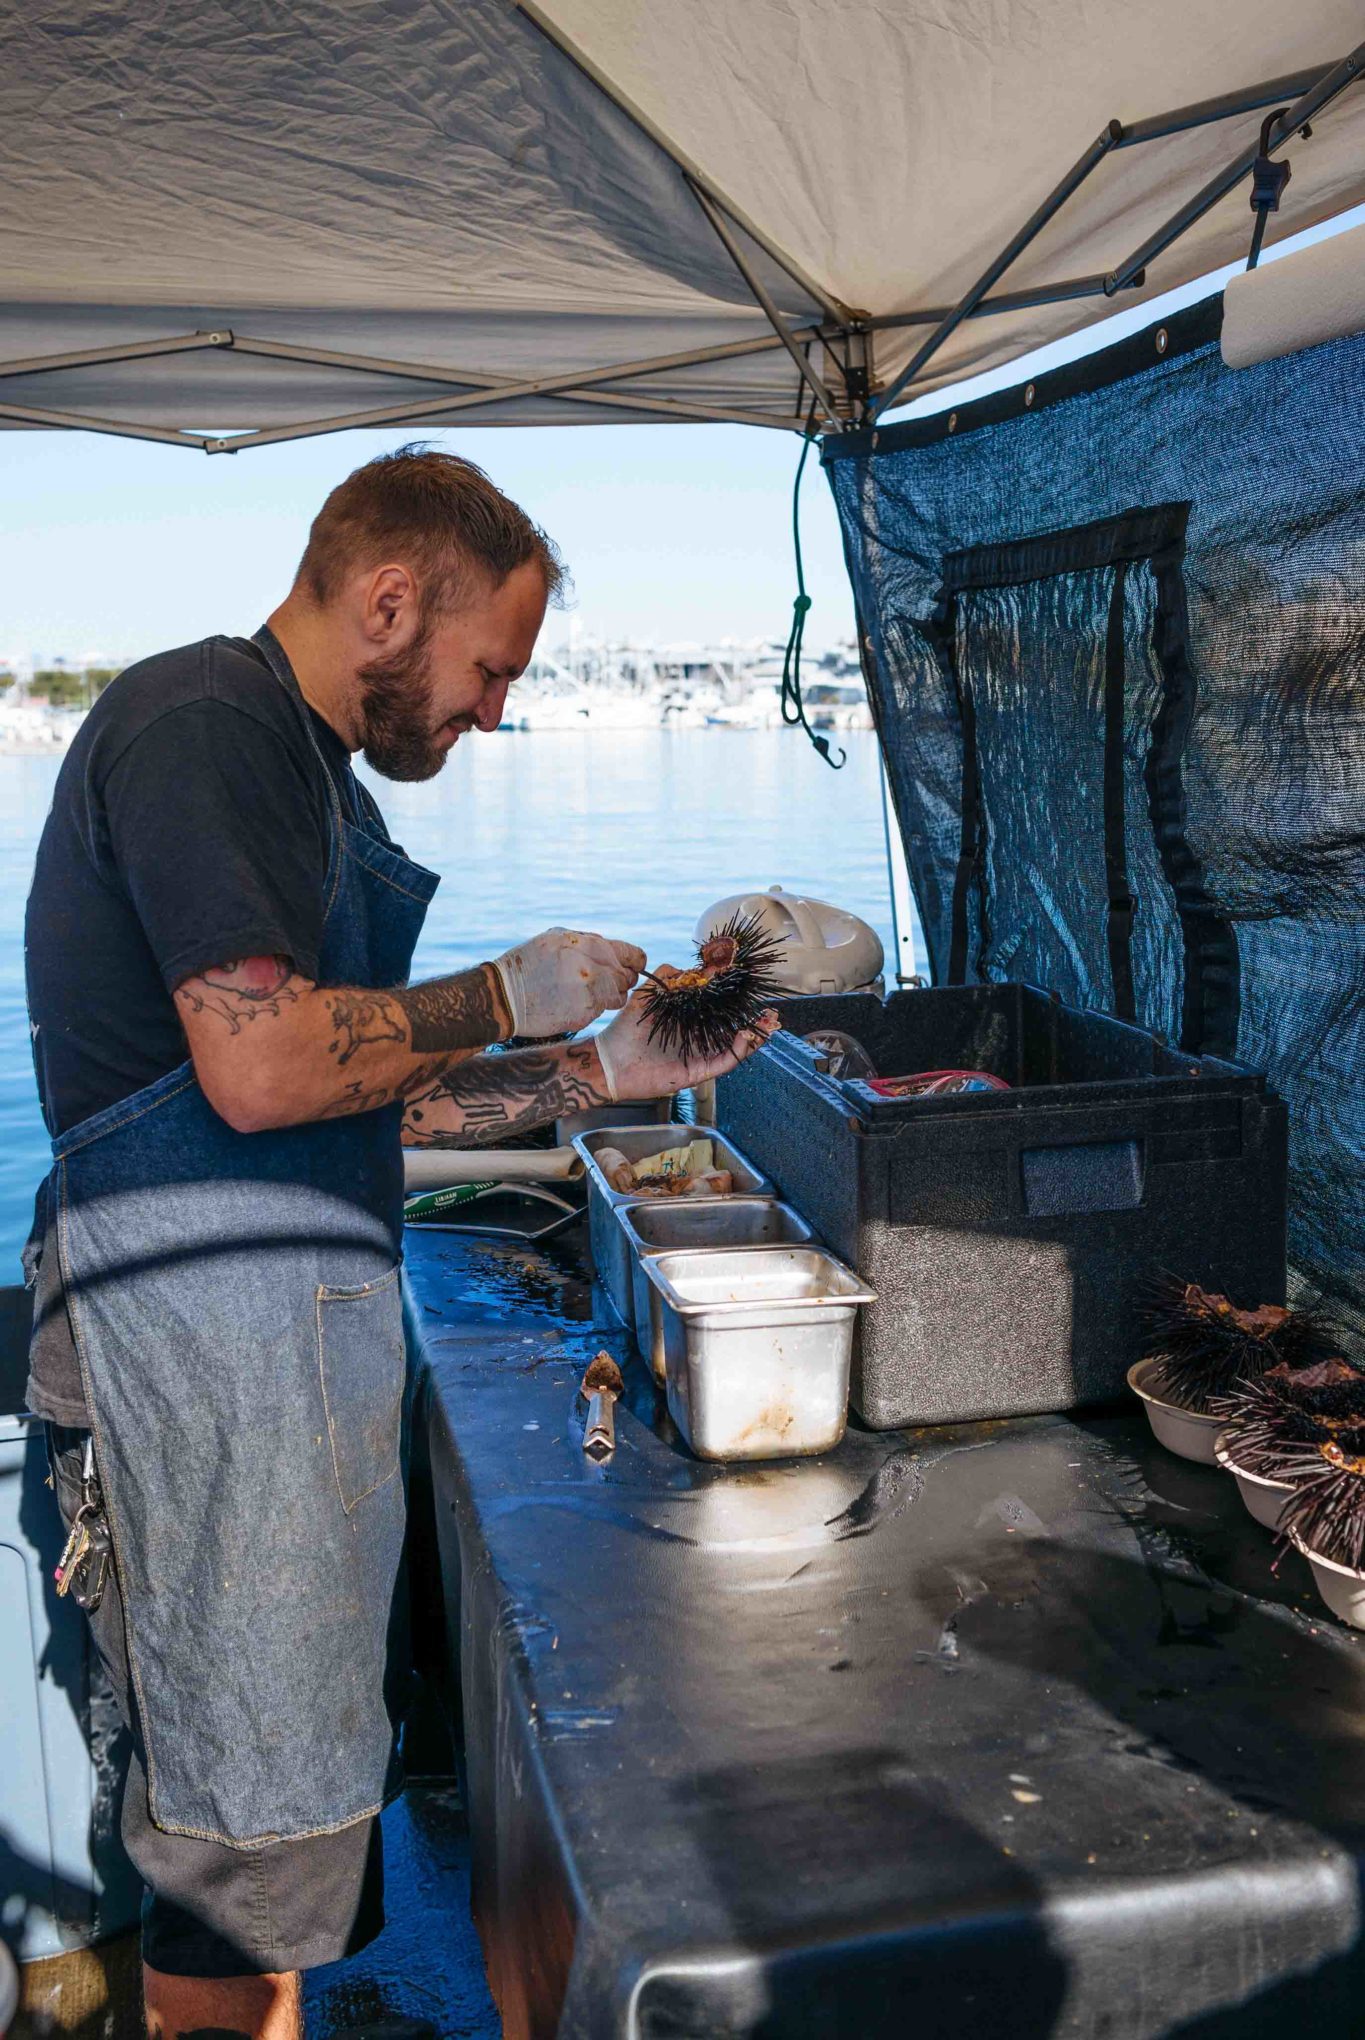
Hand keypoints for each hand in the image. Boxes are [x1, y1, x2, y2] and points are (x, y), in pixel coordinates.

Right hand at [490, 928, 644, 1037]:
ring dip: (609, 996)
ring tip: (586, 993)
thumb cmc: (527, 965)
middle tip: (606, 981)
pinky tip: (572, 1003)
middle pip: (627, 977)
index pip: (629, 954)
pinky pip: (601, 1010)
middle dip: (621, 980)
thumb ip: (588, 942)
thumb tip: (614, 950)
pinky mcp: (583, 1014)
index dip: (636, 961)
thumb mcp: (555, 940)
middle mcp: (591, 967)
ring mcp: (588, 992)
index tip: (634, 966)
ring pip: (618, 996)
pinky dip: (592, 1008)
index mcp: (585, 944)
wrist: (503, 996)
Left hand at [594, 983, 780, 1100]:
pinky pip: (723, 1063)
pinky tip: (746, 1038)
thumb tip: (693, 968)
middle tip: (770, 1012)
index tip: (751, 991)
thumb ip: (669, 979)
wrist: (610, 1061)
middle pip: (734, 1033)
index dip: (738, 1004)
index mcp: (689, 1024)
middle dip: (755, 1023)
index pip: (721, 1014)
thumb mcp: (647, 996)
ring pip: (734, 1049)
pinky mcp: (696, 1073)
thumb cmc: (625, 1031)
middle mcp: (697, 1041)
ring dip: (753, 1037)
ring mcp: (699, 1057)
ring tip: (766, 1025)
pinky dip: (738, 1052)